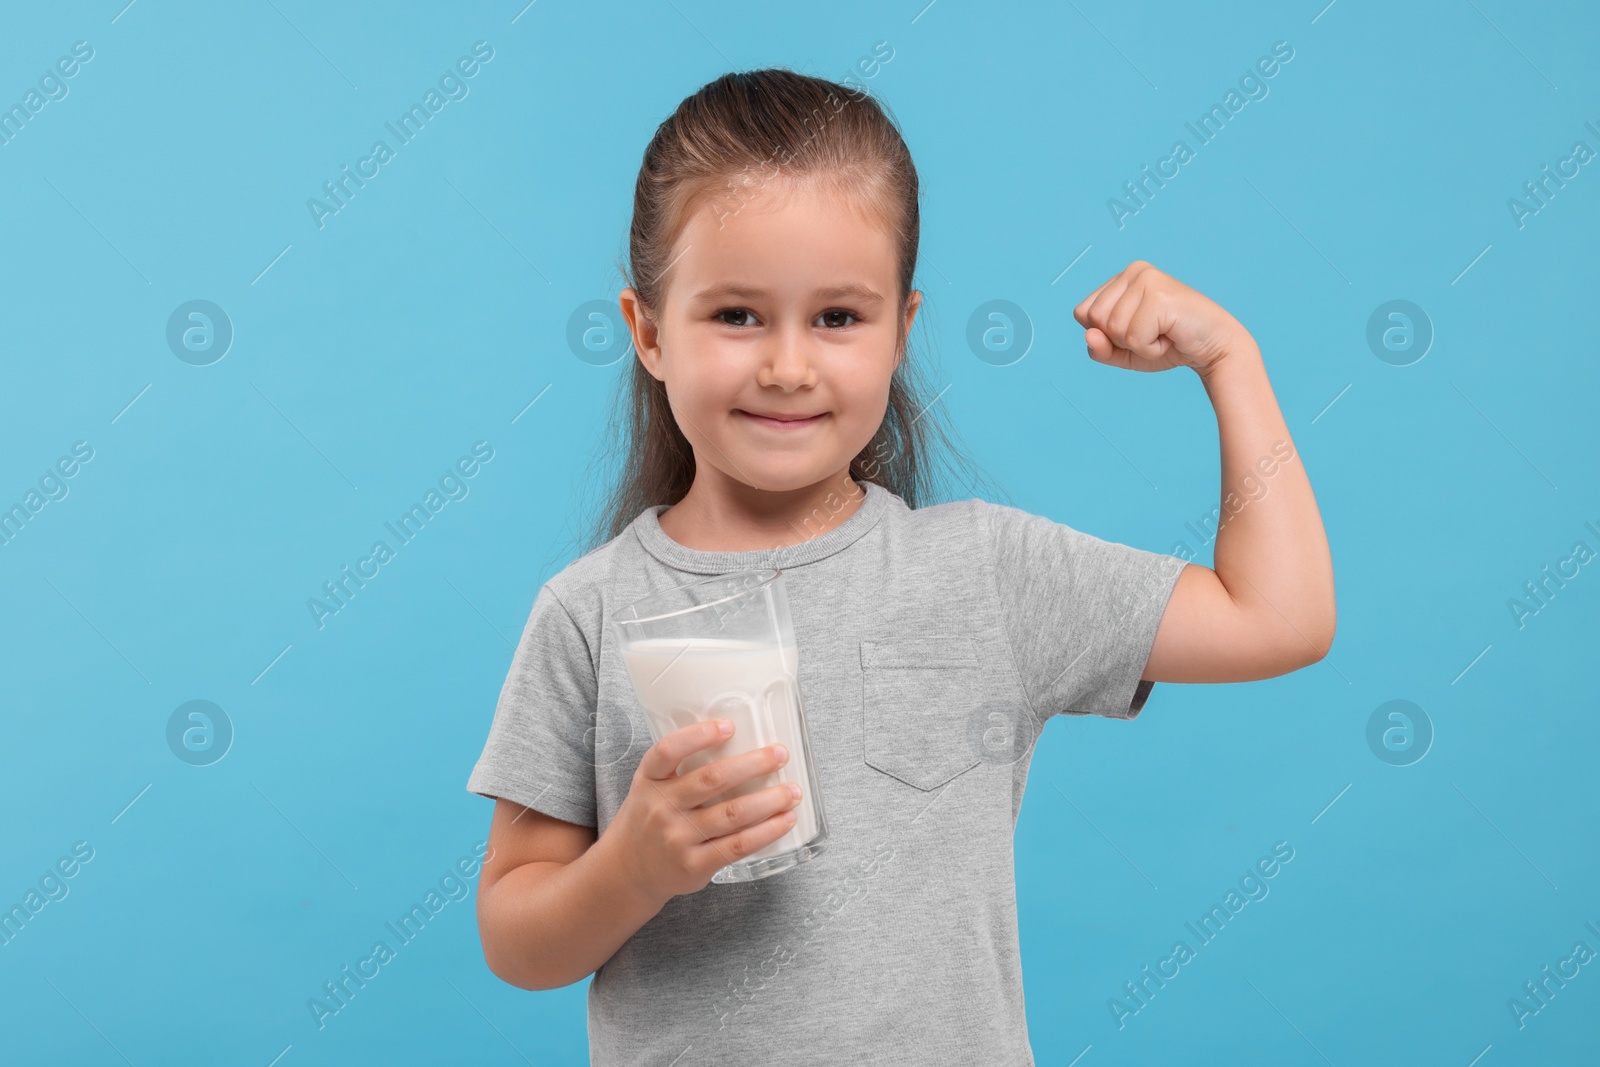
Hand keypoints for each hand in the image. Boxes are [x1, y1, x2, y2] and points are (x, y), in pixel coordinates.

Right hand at [608, 718, 801, 901]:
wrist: (627, 872)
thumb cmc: (648, 819)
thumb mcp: (650, 787)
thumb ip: (679, 767)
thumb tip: (736, 740)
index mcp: (649, 781)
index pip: (667, 751)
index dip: (698, 736)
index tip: (728, 725)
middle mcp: (661, 808)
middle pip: (712, 780)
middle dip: (753, 764)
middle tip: (780, 754)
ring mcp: (678, 838)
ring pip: (732, 813)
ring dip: (769, 800)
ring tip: (792, 791)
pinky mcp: (695, 865)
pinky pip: (737, 846)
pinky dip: (766, 832)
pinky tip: (785, 820)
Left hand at [1073, 261, 1252, 377]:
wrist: (1214, 349)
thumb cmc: (1169, 346)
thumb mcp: (1124, 352)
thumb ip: (1100, 348)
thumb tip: (1089, 335)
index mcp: (1121, 278)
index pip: (1082, 314)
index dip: (1105, 334)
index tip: (1137, 330)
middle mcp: (1133, 271)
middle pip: (1094, 319)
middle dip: (1120, 339)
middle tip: (1152, 333)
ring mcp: (1146, 279)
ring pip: (1113, 329)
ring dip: (1137, 344)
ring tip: (1162, 333)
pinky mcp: (1159, 296)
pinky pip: (1133, 338)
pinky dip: (1150, 348)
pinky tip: (1170, 336)